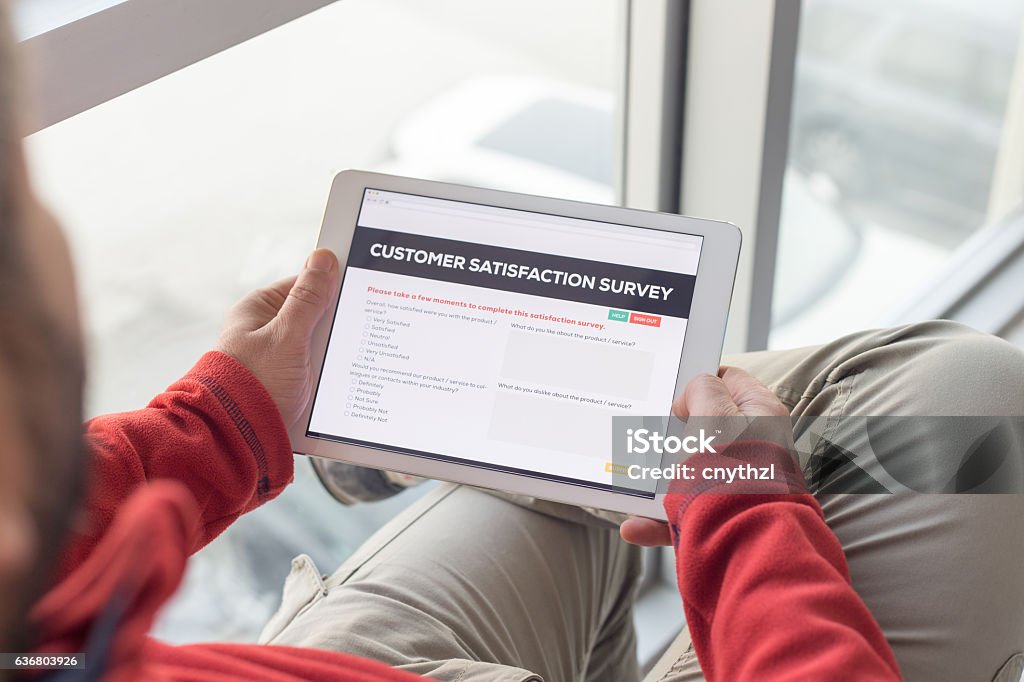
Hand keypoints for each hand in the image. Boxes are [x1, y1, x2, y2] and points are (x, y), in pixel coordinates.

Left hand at [216, 249, 338, 426]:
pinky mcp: (284, 384)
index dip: (333, 289)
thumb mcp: (287, 337)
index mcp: (258, 309)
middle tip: (351, 340)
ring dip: (332, 358)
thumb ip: (309, 298)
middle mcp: (264, 332)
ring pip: (317, 348)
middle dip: (335, 330)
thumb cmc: (252, 385)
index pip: (304, 285)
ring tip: (342, 368)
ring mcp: (274, 359)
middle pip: (314, 318)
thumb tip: (324, 257)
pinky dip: (327, 376)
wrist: (235, 440)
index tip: (361, 294)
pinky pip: (314, 372)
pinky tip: (338, 385)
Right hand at [619, 366, 789, 545]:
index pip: (729, 381)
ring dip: (662, 479)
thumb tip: (691, 399)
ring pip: (693, 471)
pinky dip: (659, 519)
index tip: (674, 390)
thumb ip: (701, 389)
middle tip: (653, 433)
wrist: (748, 539)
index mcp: (761, 413)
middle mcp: (756, 447)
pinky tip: (635, 526)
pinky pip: (686, 511)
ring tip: (637, 482)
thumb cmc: (736, 471)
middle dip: (675, 432)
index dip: (699, 380)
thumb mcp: (713, 413)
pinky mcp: (726, 513)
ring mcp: (741, 481)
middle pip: (707, 427)